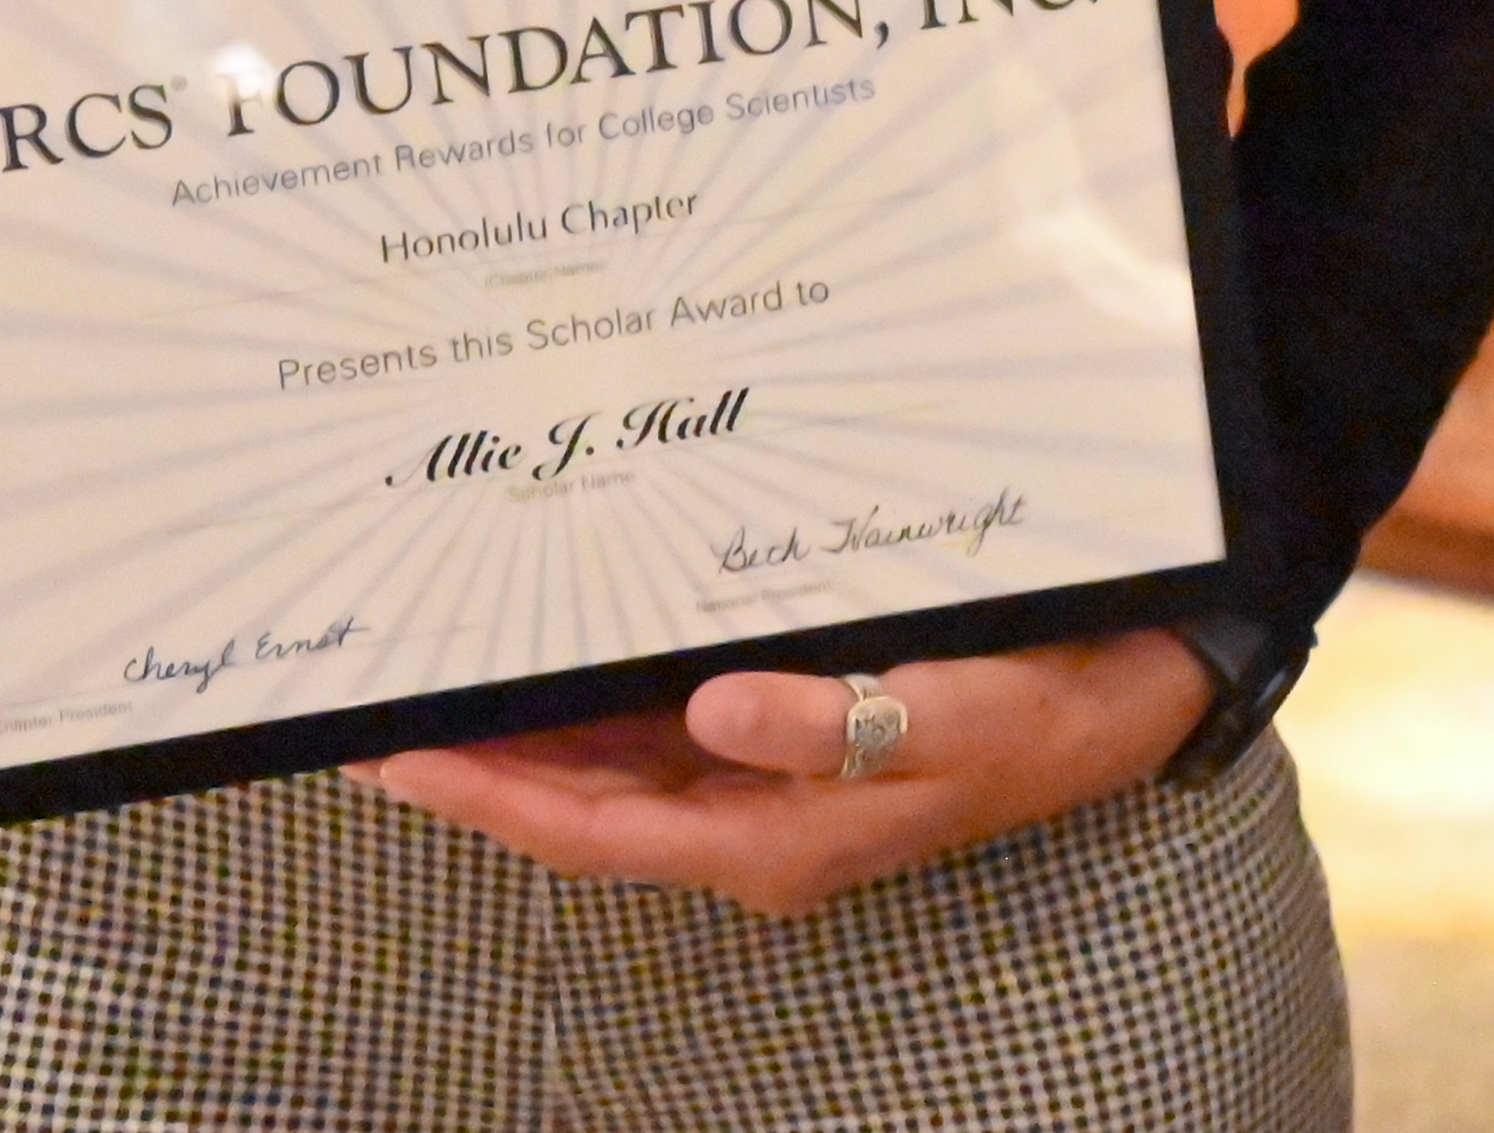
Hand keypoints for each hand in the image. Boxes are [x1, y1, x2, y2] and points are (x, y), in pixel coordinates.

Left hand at [351, 630, 1214, 917]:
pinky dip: (595, 701)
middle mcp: (751, 827)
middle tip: (372, 714)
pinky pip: (659, 735)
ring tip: (434, 680)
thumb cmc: (1038, 709)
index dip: (488, 796)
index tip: (395, 758)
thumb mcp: (948, 717)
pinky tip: (554, 653)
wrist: (1121, 695)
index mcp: (772, 840)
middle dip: (476, 766)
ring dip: (524, 735)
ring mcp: (767, 788)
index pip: (591, 829)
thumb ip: (833, 727)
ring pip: (610, 773)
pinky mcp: (787, 743)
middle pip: (578, 810)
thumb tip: (711, 713)